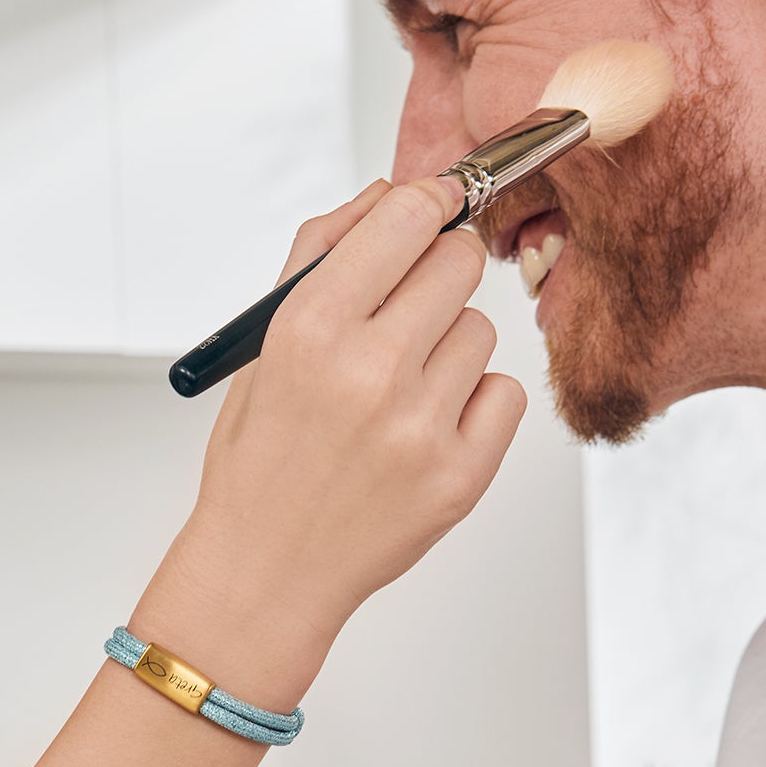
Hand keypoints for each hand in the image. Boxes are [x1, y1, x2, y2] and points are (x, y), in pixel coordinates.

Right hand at [134, 175, 524, 709]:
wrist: (266, 571)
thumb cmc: (261, 458)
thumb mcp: (263, 344)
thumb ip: (322, 254)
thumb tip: (392, 195)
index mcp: (309, 329)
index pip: (406, 217)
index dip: (426, 206)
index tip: (430, 211)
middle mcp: (368, 373)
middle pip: (458, 263)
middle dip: (437, 274)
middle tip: (407, 314)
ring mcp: (420, 427)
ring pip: (481, 329)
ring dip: (449, 347)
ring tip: (400, 392)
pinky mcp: (460, 474)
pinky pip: (504, 393)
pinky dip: (473, 404)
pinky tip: (426, 428)